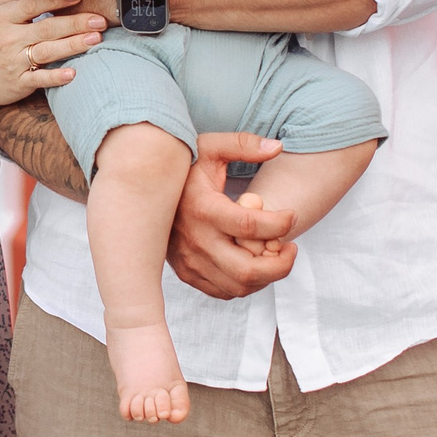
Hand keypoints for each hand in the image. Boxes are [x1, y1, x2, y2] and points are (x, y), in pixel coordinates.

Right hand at [0, 0, 105, 111]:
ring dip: (73, 45)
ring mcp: (14, 62)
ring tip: (96, 39)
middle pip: (47, 27)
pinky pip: (39, 79)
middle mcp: (9, 38)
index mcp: (2, 17)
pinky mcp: (17, 83)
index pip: (33, 4)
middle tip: (100, 19)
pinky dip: (55, 76)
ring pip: (47, 51)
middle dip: (76, 22)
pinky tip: (73, 73)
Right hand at [166, 133, 297, 298]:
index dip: (280, 224)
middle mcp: (196, 241)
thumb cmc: (184, 168)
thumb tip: (278, 147)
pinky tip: (253, 263)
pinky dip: (246, 284)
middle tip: (291, 248)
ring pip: (239, 286)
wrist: (145, 191)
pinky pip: (224, 291)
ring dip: (267, 276)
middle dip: (281, 264)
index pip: (250, 226)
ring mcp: (190, 261)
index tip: (291, 215)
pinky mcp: (188, 273)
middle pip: (248, 269)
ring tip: (275, 255)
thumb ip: (244, 145)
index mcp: (204, 209)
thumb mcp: (210, 147)